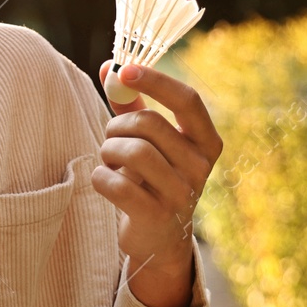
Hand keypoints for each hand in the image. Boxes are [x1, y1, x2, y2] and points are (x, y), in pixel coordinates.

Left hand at [93, 62, 222, 306]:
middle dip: (117, 126)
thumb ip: (130, 105)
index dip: (156, 80)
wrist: (158, 239)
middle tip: (110, 137)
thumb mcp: (149, 142)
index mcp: (206, 141)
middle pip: (150, 124)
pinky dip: (101, 177)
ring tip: (109, 161)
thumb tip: (108, 67)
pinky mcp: (157, 216)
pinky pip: (117, 184)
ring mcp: (182, 194)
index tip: (126, 71)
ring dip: (108, 151)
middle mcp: (201, 167)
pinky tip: (104, 181)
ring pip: (133, 152)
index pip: (187, 100)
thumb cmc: (151, 179)